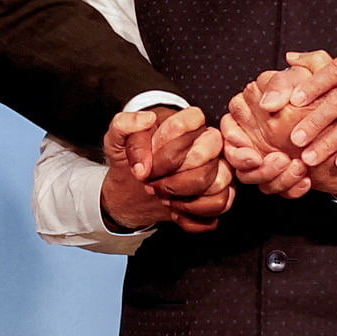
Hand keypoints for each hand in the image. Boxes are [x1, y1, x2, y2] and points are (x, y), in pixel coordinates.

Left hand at [100, 105, 235, 233]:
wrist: (132, 189)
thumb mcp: (117, 140)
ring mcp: (217, 168)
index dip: (166, 150)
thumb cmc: (131, 159)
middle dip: (172, 177)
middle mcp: (208, 143)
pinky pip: (219, 205)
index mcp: (187, 122)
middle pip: (205, 157)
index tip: (145, 166)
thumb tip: (146, 120)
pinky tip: (174, 212)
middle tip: (150, 184)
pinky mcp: (218, 193)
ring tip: (162, 197)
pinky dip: (193, 215)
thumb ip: (124, 124)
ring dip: (183, 197)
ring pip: (217, 182)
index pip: (191, 122)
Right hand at [224, 53, 336, 200]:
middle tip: (271, 161)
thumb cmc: (328, 97)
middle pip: (233, 153)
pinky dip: (289, 187)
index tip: (252, 149)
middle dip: (248, 163)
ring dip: (270, 176)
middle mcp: (254, 132)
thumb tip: (267, 102)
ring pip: (250, 175)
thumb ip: (285, 83)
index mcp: (254, 107)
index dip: (235, 139)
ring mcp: (264, 154)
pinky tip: (306, 181)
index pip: (230, 123)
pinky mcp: (279, 173)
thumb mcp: (311, 79)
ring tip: (297, 168)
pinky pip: (274, 187)